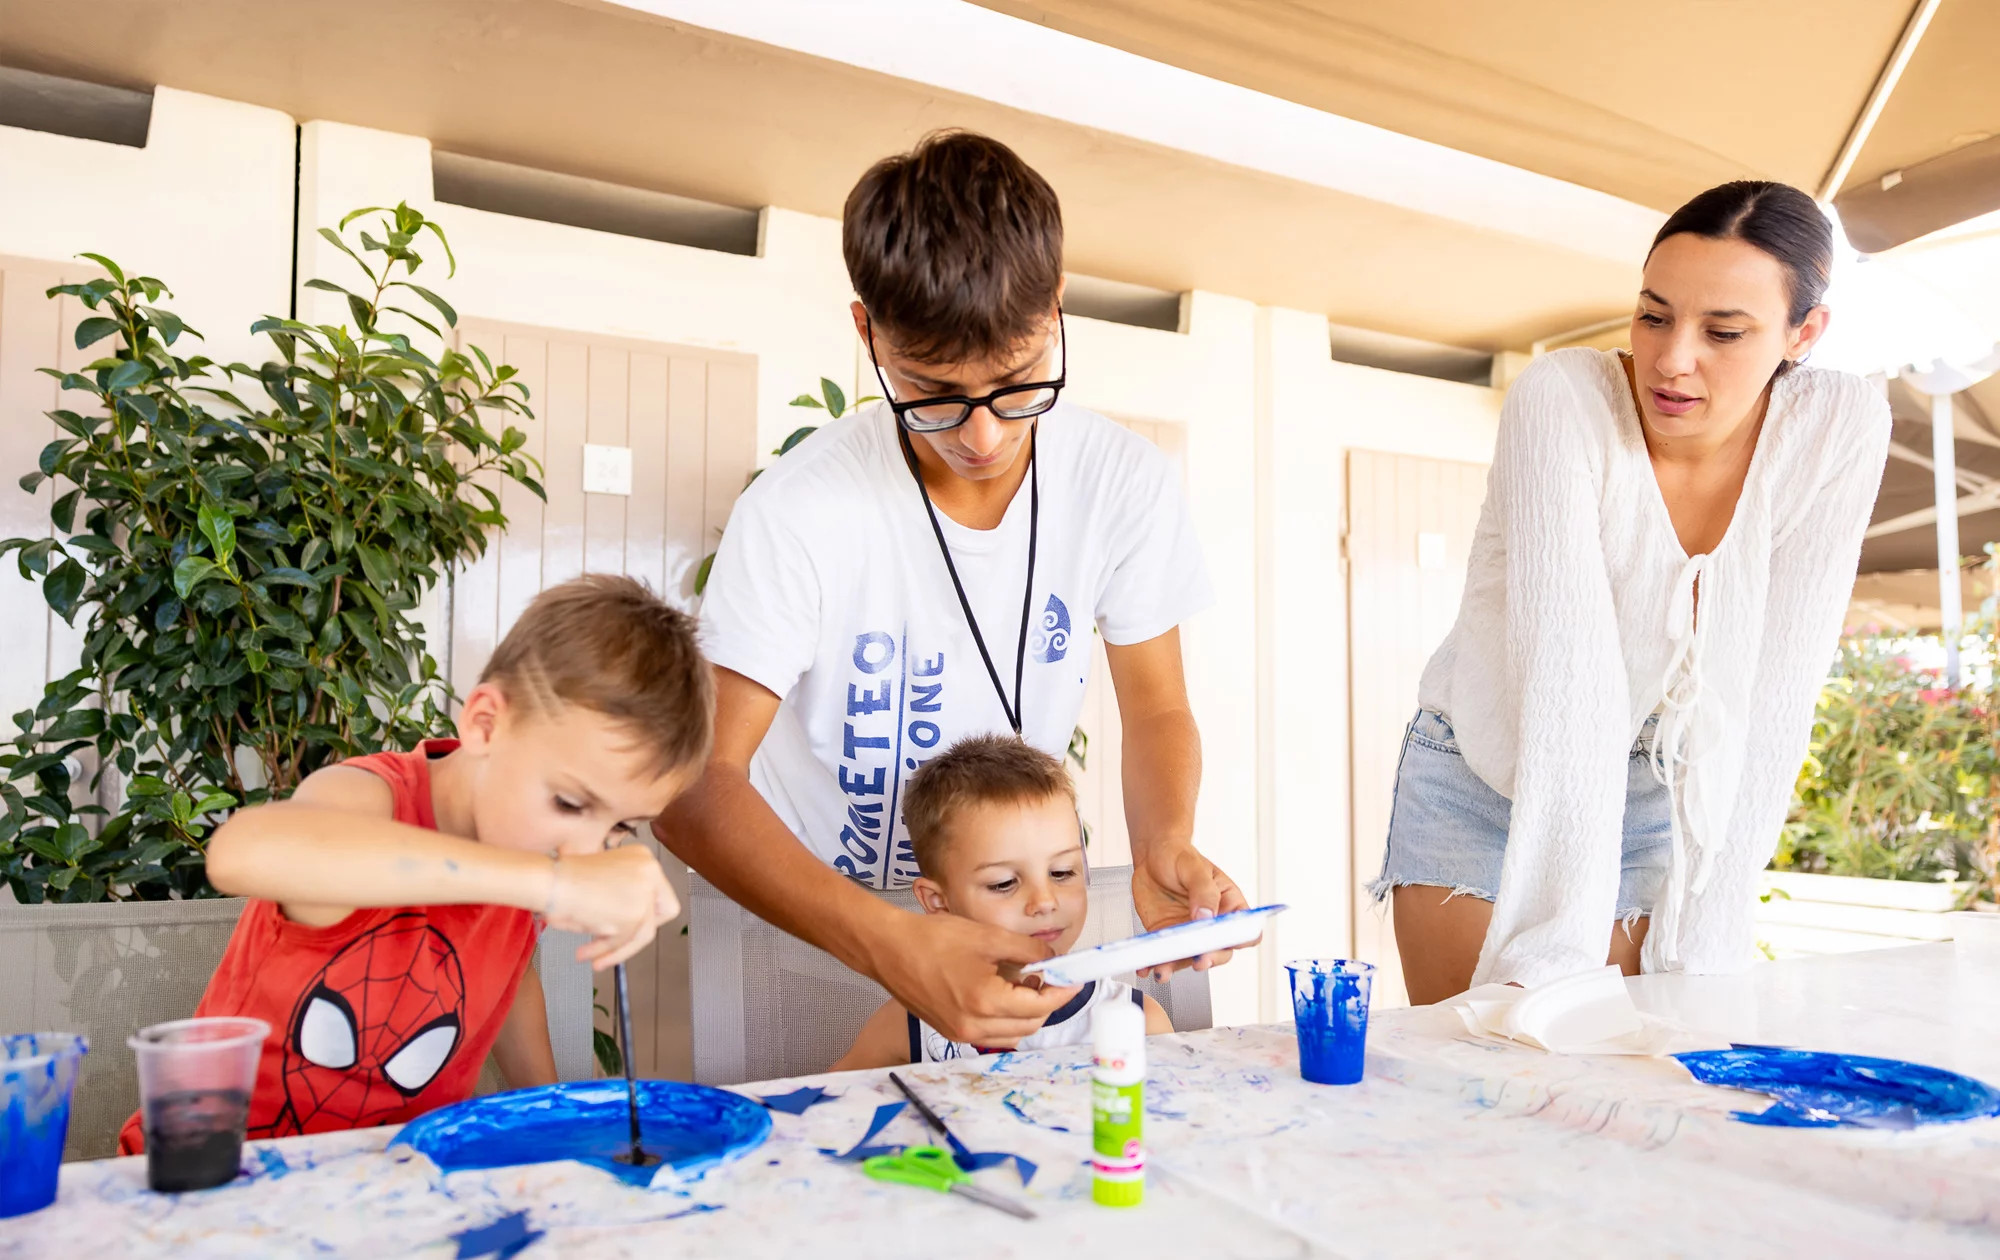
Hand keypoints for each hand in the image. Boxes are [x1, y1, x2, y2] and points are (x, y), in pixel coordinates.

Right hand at [544, 846, 680, 970]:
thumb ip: (625, 899)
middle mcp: (650, 870)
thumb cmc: (565, 880)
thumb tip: (635, 928)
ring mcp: (644, 892)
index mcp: (643, 857)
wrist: (550, 882)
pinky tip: (587, 954)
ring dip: (616, 949)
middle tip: (618, 945)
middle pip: (660, 915)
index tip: (631, 925)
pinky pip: (622, 942)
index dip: (648, 914)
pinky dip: (605, 951)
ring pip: (642, 933)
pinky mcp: (634, 914)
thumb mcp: (606, 882)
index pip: (661, 893)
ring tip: (594, 958)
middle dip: (638, 934)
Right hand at [869, 910, 1078, 1046]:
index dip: (1062, 992)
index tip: (1074, 979)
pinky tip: (1002, 992)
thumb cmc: (932, 939)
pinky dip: (1006, 1018)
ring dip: (1026, 1013)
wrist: (888, 949)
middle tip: (1050, 976)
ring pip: (1011, 1034)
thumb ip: (1027, 950)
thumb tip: (1053, 958)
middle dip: (1046, 1002)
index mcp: (985, 1002)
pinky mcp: (951, 1031)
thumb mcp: (988, 937)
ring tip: (1025, 982)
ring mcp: (960, 1033)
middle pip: (1029, 1025)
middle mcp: (974, 1026)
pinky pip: (991, 1034)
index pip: (1040, 1006)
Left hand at [1131, 842, 1250, 981]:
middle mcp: (1212, 924)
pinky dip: (1155, 964)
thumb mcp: (1195, 868)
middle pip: (1220, 951)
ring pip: (1189, 958)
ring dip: (1177, 968)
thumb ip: (1203, 892)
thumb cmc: (1180, 856)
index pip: (1245, 930)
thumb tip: (1206, 918)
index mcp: (1229, 905)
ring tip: (1163, 970)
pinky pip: (1165, 956)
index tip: (1227, 942)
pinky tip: (1145, 968)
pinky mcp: (1168, 936)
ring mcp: (1190, 933)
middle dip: (1209, 959)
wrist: (1152, 855)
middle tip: (1198, 960)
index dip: (1241, 940)